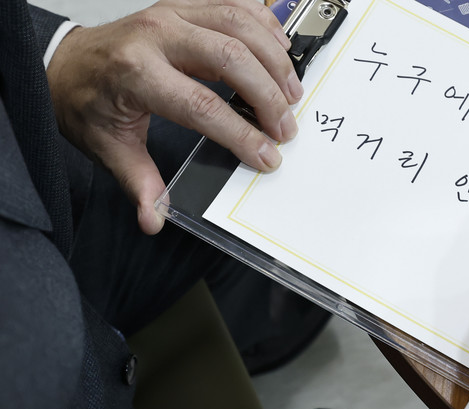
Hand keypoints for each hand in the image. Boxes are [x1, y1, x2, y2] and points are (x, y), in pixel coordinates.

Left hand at [46, 0, 302, 234]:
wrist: (68, 63)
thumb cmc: (88, 100)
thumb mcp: (108, 147)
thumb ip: (139, 183)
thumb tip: (154, 218)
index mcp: (136, 72)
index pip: (202, 104)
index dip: (241, 134)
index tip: (266, 155)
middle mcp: (157, 35)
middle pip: (231, 57)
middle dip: (268, 97)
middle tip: (285, 128)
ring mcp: (174, 14)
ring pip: (240, 24)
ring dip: (274, 61)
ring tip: (292, 93)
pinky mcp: (186, 7)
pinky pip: (235, 5)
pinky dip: (265, 27)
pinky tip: (279, 51)